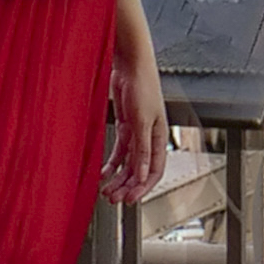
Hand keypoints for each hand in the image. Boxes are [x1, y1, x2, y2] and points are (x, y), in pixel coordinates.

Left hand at [104, 17, 170, 203]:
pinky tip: (103, 173)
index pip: (154, 171)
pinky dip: (112, 164)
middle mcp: (149, 138)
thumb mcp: (142, 121)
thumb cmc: (143, 85)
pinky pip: (120, 151)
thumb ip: (142, 149)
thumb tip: (142, 175)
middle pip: (140, 170)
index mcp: (160, 138)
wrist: (131, 63)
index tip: (130, 200)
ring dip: (119, 178)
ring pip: (129, 163)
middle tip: (114, 199)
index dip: (143, 188)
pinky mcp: (126, 126)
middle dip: (128, 186)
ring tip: (107, 190)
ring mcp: (137, 133)